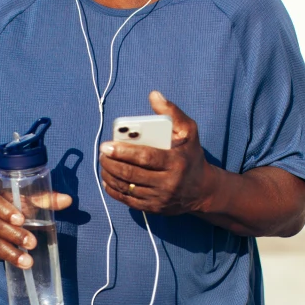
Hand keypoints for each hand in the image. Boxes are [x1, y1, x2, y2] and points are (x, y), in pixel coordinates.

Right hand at [0, 188, 71, 268]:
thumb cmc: (5, 206)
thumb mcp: (20, 199)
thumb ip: (43, 199)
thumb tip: (67, 200)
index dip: (6, 211)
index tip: (21, 219)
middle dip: (14, 235)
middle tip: (32, 243)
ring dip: (10, 253)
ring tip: (27, 262)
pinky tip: (12, 263)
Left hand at [99, 91, 214, 214]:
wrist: (202, 190)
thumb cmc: (191, 156)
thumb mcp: (189, 132)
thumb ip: (172, 112)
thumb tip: (153, 95)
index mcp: (175, 162)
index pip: (145, 157)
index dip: (123, 152)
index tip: (107, 145)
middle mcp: (168, 183)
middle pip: (132, 173)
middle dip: (111, 163)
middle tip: (101, 153)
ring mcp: (160, 198)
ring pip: (127, 188)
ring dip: (110, 175)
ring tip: (102, 163)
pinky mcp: (153, 209)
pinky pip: (128, 200)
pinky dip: (114, 190)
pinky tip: (107, 179)